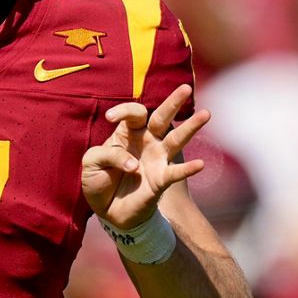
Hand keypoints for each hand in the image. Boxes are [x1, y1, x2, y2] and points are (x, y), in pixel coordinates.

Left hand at [81, 84, 210, 228]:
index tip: (110, 118)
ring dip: (190, 127)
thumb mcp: (91, 162)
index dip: (123, 110)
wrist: (108, 209)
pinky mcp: (161, 179)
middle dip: (173, 102)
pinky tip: (201, 164)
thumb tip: (133, 164)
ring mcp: (157, 159)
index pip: (133, 113)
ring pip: (176, 139)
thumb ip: (106, 155)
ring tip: (206, 114)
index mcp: (128, 132)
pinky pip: (176, 172)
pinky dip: (188, 169)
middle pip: (161, 117)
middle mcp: (147, 141)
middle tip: (186, 87)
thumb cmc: (99, 180)